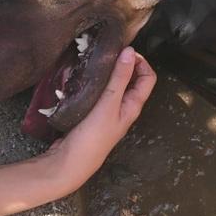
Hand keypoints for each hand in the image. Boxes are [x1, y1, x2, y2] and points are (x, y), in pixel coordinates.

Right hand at [43, 47, 155, 194]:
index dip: (141, 62)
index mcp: (133, 105)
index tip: (124, 52)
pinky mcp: (93, 113)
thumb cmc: (92, 137)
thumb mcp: (108, 104)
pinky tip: (83, 76)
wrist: (68, 164)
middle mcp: (124, 107)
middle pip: (131, 78)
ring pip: (113, 84)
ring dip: (108, 71)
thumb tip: (130, 51)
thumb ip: (119, 78)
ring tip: (95, 61)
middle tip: (107, 53)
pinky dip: (95, 81)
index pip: (148, 77)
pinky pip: (99, 91)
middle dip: (122, 63)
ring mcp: (108, 110)